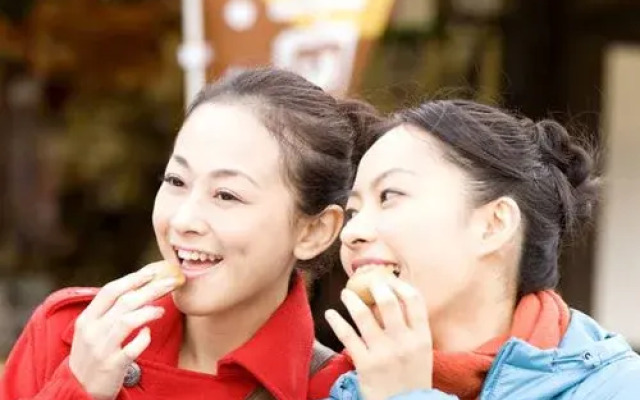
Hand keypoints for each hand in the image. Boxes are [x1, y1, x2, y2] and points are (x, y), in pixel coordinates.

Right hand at [69, 261, 178, 399]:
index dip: (133, 279)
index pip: (110, 291)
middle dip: (151, 289)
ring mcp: (102, 349)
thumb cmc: (91, 354)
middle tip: (171, 282)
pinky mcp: (113, 366)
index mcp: (86, 319)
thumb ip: (108, 311)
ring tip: (162, 309)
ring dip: (149, 311)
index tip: (153, 272)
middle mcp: (92, 331)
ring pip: (128, 321)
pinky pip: (133, 348)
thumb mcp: (91, 330)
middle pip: (125, 302)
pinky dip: (144, 338)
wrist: (78, 389)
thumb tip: (137, 288)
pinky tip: (148, 333)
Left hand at [325, 278, 432, 399]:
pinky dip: (336, 321)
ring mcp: (384, 352)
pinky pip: (347, 336)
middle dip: (374, 285)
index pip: (414, 300)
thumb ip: (410, 330)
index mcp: (422, 337)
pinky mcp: (365, 364)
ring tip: (345, 293)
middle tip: (366, 282)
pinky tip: (330, 313)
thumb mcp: (421, 353)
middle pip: (388, 301)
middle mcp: (404, 342)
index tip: (389, 279)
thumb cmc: (412, 380)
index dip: (399, 285)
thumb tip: (391, 300)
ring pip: (364, 315)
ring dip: (351, 299)